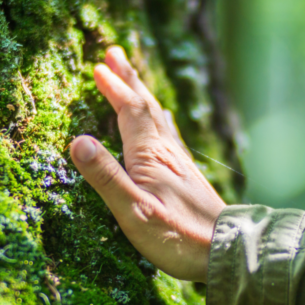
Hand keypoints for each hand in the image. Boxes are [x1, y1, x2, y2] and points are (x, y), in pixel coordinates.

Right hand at [70, 46, 225, 282]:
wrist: (226, 250)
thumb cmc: (178, 236)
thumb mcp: (134, 212)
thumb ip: (107, 178)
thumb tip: (78, 141)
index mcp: (151, 156)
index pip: (130, 112)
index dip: (115, 89)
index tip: (99, 68)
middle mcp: (168, 152)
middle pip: (146, 107)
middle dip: (130, 80)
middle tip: (114, 53)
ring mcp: (180, 163)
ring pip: (158, 119)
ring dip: (143, 96)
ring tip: (134, 80)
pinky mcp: (187, 176)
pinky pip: (169, 135)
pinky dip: (158, 119)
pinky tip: (163, 122)